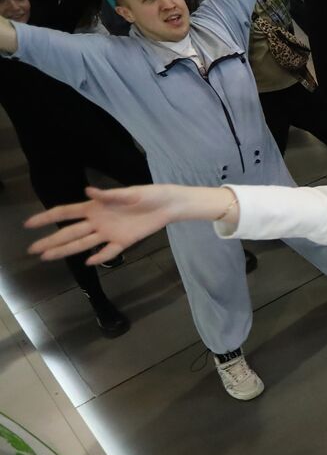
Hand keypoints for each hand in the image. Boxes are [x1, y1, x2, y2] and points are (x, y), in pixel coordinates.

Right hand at [25, 185, 187, 264]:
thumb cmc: (149, 194)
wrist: (169, 205)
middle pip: (70, 232)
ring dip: (66, 251)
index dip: (46, 217)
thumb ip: (109, 195)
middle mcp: (98, 221)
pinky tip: (88, 262)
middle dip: (50, 240)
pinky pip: (109, 252)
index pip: (65, 212)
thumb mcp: (130, 192)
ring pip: (83, 244)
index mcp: (96, 207)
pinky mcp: (124, 241)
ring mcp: (110, 233)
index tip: (28, 224)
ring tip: (47, 257)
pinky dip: (100, 258)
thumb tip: (88, 192)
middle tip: (32, 250)